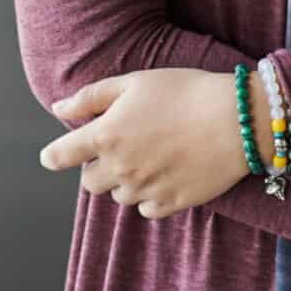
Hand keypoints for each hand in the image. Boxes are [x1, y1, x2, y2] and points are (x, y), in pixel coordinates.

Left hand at [38, 69, 249, 218]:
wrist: (236, 118)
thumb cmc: (184, 91)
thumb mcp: (135, 81)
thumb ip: (91, 97)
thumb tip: (58, 109)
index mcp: (106, 135)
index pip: (61, 156)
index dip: (54, 155)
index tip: (55, 155)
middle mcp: (119, 168)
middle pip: (90, 181)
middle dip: (98, 166)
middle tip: (122, 145)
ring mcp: (145, 190)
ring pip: (119, 195)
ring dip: (126, 180)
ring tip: (152, 154)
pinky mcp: (170, 204)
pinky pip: (146, 209)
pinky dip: (150, 195)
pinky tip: (168, 171)